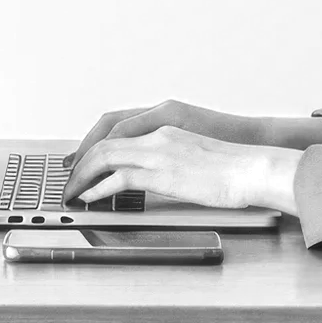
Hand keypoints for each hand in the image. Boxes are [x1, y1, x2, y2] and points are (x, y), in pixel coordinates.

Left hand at [64, 124, 303, 214]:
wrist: (254, 167)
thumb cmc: (235, 166)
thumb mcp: (198, 152)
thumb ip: (174, 155)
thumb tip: (161, 171)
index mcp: (166, 123)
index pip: (117, 126)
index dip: (93, 141)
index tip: (80, 157)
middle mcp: (158, 133)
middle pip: (104, 139)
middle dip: (80, 159)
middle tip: (67, 177)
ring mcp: (159, 151)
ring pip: (105, 156)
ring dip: (83, 175)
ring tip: (72, 192)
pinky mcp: (162, 173)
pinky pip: (118, 178)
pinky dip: (98, 189)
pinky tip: (90, 199)